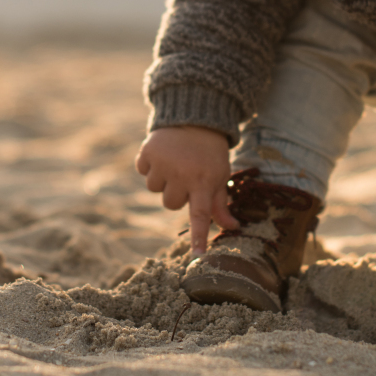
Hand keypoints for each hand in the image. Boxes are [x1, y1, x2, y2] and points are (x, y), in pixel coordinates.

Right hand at [135, 125, 238, 254]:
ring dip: (163, 179)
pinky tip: (163, 154)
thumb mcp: (221, 175)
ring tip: (175, 162)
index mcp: (204, 182)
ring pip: (154, 189)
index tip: (197, 256)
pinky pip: (142, 171)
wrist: (195, 119)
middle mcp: (182, 174)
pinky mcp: (147, 152)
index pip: (201, 215)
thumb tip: (233, 227)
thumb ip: (221, 203)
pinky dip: (150, 165)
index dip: (199, 237)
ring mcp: (163, 163)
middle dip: (177, 194)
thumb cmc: (210, 153)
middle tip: (187, 176)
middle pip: (170, 204)